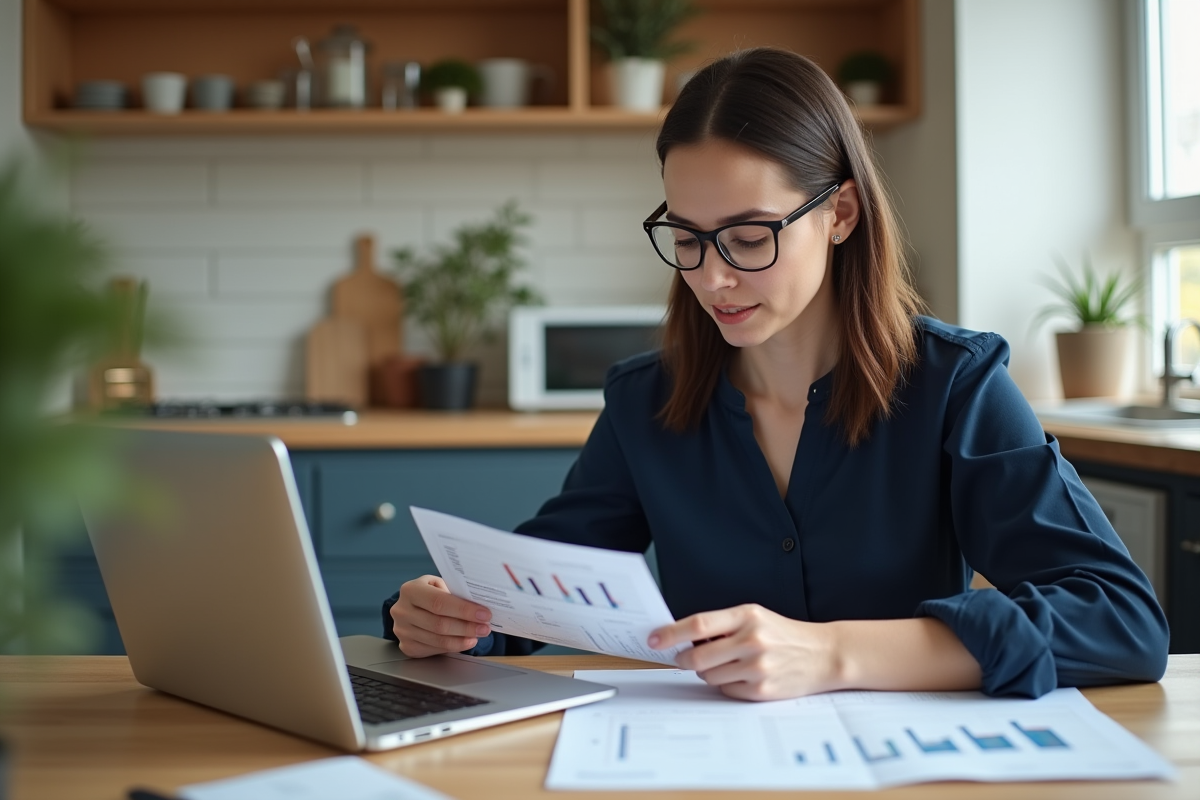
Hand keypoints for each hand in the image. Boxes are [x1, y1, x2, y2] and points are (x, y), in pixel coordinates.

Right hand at [390, 575, 491, 657]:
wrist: (411, 606)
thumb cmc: (430, 594)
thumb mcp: (439, 585)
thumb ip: (454, 592)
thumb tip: (479, 604)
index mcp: (410, 590)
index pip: (439, 602)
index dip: (464, 610)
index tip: (484, 614)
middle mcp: (402, 611)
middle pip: (439, 624)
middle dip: (467, 627)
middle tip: (485, 627)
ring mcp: (403, 631)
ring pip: (438, 640)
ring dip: (462, 639)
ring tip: (477, 635)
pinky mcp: (407, 646)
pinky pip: (434, 650)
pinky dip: (453, 647)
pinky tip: (465, 641)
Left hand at [648, 604, 840, 700]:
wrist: (823, 654)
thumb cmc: (783, 634)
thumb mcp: (755, 617)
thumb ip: (723, 625)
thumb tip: (683, 639)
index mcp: (747, 615)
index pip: (698, 625)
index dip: (671, 634)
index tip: (654, 639)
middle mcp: (752, 640)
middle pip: (698, 657)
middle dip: (683, 660)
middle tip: (680, 659)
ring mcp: (758, 667)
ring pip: (709, 676)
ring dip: (706, 673)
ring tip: (723, 664)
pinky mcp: (762, 690)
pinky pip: (726, 690)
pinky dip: (725, 684)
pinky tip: (740, 676)